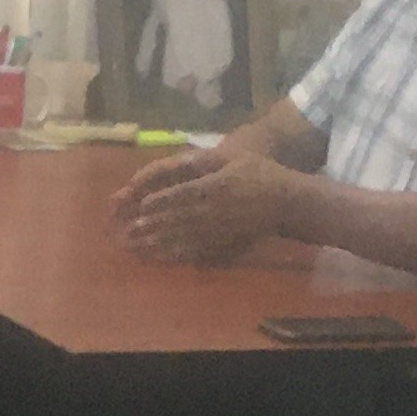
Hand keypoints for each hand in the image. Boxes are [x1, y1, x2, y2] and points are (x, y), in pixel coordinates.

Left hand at [116, 155, 292, 263]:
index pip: (184, 195)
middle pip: (180, 220)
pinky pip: (200, 251)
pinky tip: (163, 257)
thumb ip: (203, 161)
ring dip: (161, 244)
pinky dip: (179, 254)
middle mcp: (218, 210)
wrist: (287, 201)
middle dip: (154, 228)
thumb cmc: (258, 172)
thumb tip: (175, 163)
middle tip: (130, 234)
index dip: (162, 202)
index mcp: (218, 185)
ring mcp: (223, 230)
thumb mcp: (231, 158)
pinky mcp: (227, 243)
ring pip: (186, 238)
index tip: (142, 208)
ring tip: (139, 249)